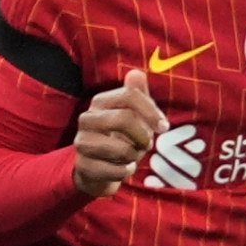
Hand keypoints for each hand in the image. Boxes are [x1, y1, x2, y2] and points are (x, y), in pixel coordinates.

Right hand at [70, 68, 164, 196]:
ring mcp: (82, 143)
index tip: (164, 127)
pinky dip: (126, 172)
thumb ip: (137, 94)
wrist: (97, 169)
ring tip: (132, 156)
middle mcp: (87, 119)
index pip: (130, 95)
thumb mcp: (132, 114)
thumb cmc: (120, 137)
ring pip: (122, 149)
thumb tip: (137, 73)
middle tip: (147, 145)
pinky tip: (123, 168)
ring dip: (135, 156)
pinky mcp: (83, 166)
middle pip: (125, 119)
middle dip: (144, 136)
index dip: (151, 111)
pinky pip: (116, 171)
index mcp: (100, 102)